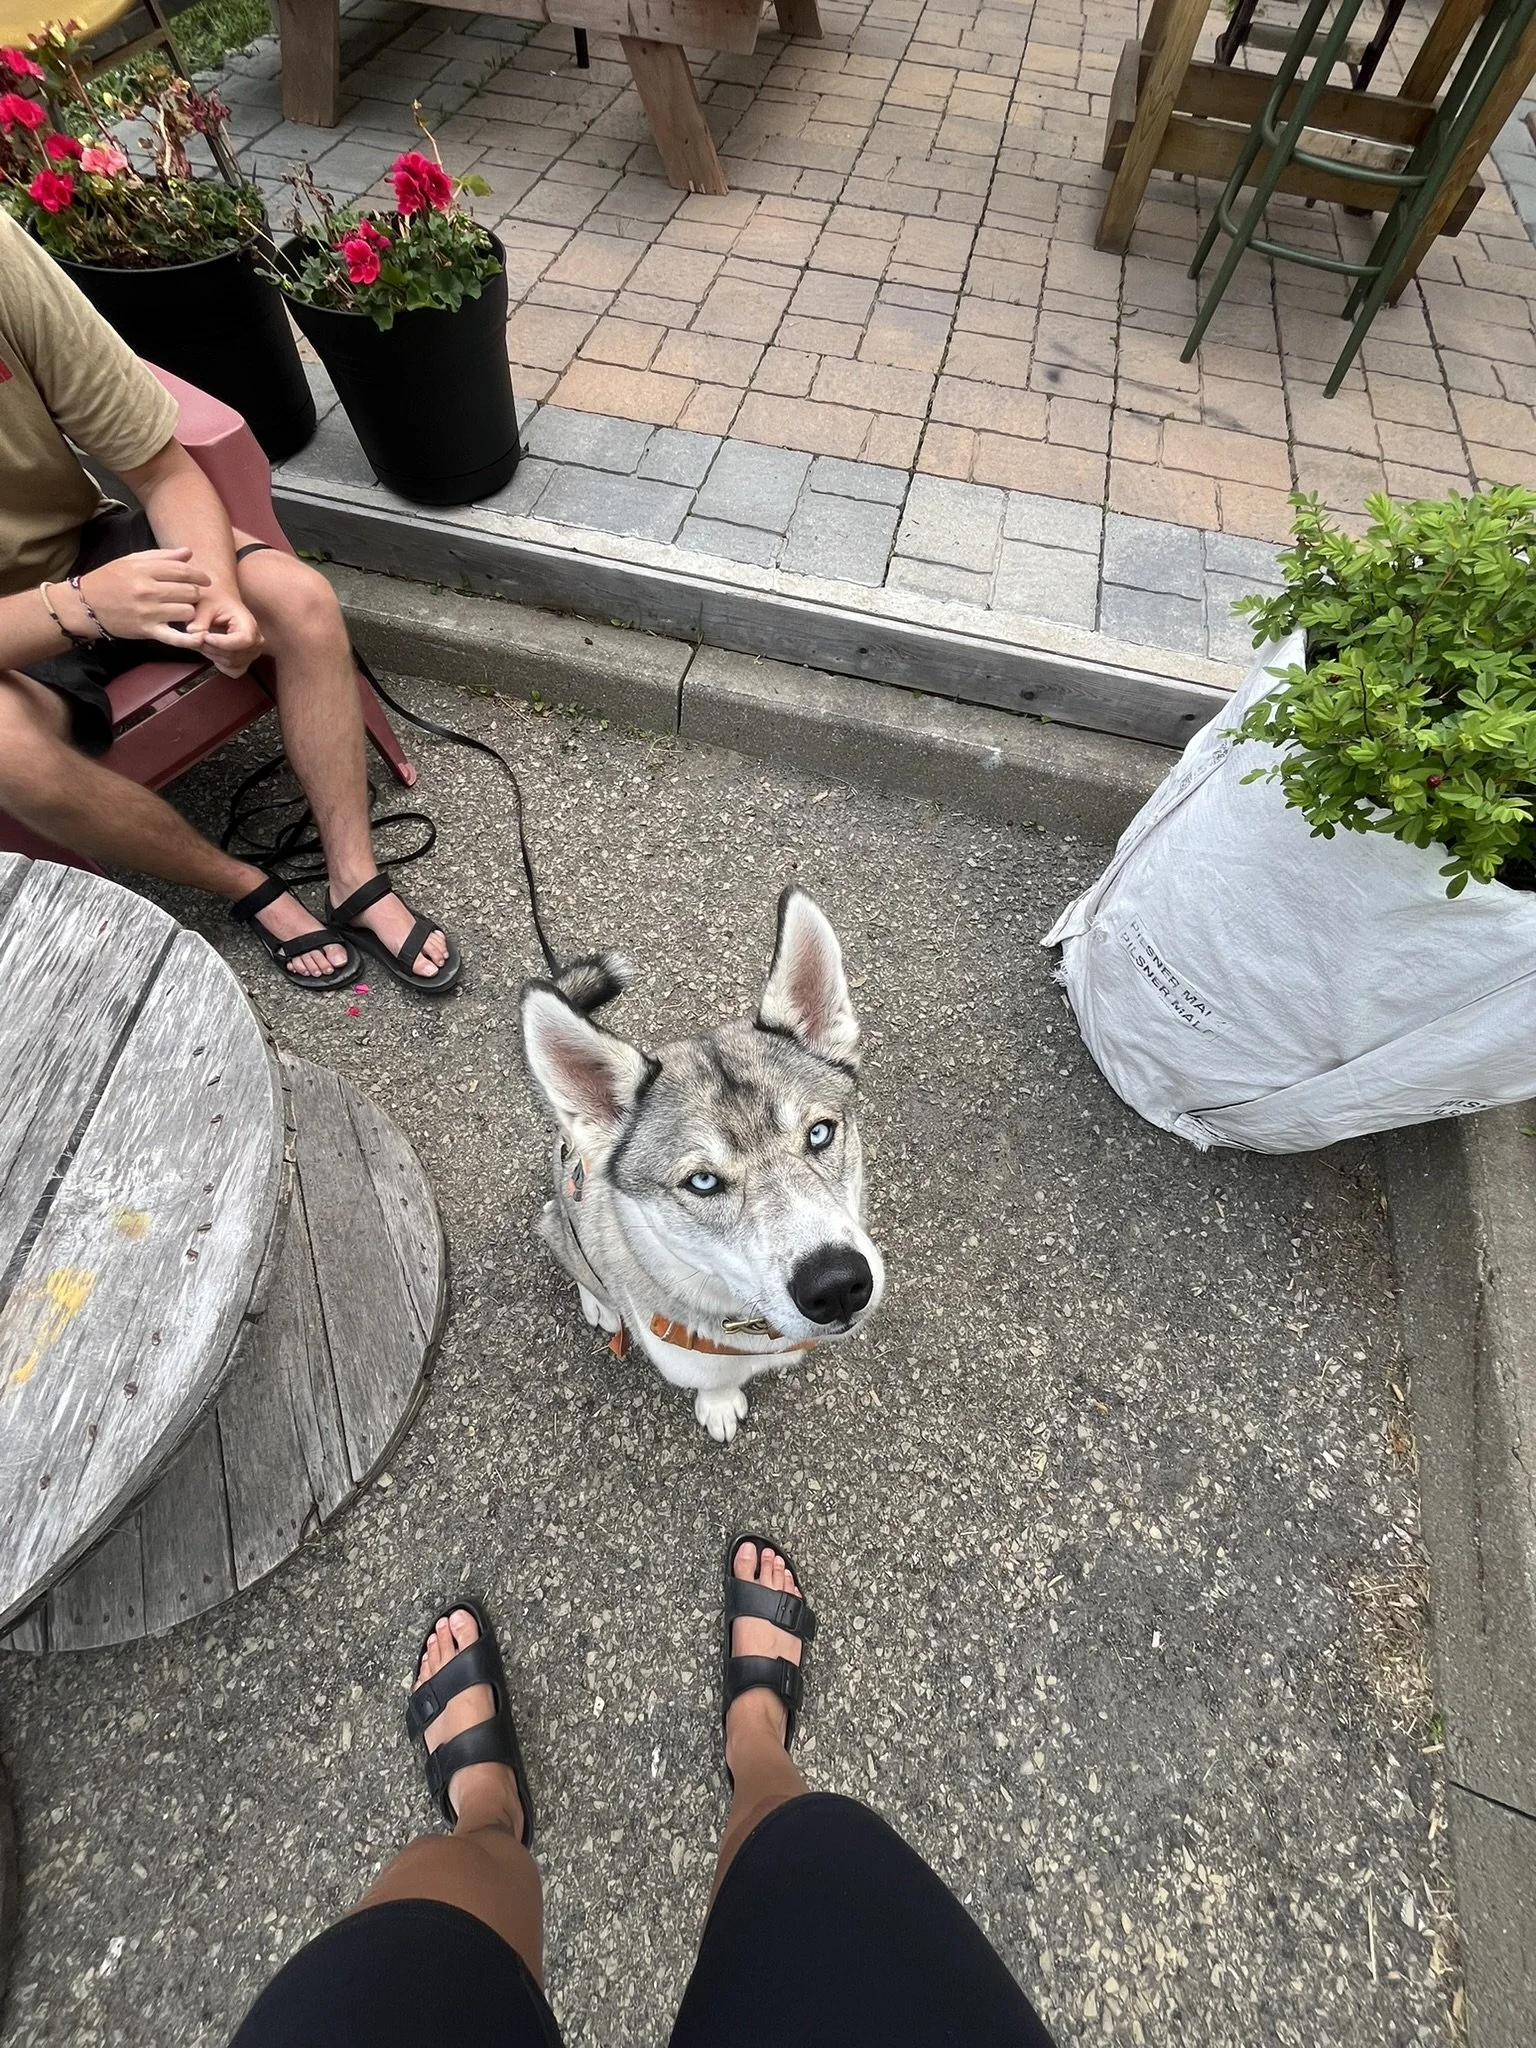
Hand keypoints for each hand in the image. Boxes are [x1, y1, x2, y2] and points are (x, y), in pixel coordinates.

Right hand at [71, 548, 210, 647]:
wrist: (85, 606)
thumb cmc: (110, 580)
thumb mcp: (132, 561)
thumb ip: (162, 557)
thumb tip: (189, 552)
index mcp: (144, 570)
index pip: (183, 570)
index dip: (199, 575)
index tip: (205, 580)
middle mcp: (148, 590)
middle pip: (189, 591)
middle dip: (195, 593)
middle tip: (191, 595)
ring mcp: (148, 612)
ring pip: (187, 611)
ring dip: (190, 611)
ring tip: (184, 610)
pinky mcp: (147, 630)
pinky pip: (177, 638)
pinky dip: (191, 639)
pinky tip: (198, 636)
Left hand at [191, 587, 264, 676]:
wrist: (221, 601)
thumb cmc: (215, 600)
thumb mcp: (204, 604)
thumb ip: (198, 619)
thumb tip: (192, 633)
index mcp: (250, 625)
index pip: (243, 641)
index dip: (222, 643)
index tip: (205, 636)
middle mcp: (256, 642)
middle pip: (232, 655)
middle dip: (210, 648)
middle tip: (196, 634)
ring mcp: (252, 654)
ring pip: (229, 663)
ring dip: (211, 653)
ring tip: (203, 637)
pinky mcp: (244, 662)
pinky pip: (230, 670)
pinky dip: (217, 661)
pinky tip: (212, 648)